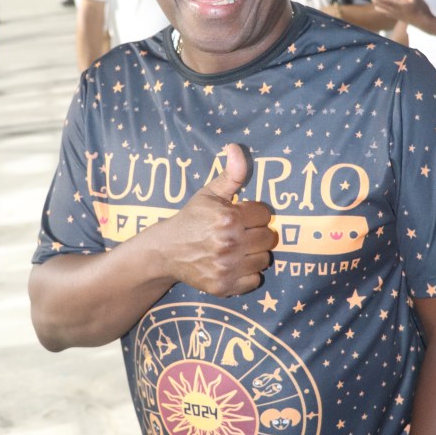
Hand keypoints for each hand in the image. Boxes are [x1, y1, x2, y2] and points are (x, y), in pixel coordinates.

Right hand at [167, 143, 276, 296]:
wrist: (166, 251)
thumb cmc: (191, 219)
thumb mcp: (209, 193)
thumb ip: (231, 173)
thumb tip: (236, 147)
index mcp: (228, 217)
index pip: (265, 214)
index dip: (254, 214)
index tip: (241, 216)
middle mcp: (229, 243)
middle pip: (269, 238)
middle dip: (257, 233)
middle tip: (240, 233)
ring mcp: (227, 267)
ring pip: (264, 260)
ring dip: (254, 254)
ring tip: (237, 249)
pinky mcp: (225, 286)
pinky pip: (255, 280)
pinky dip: (247, 275)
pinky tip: (233, 265)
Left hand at [364, 0, 433, 30]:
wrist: (424, 23)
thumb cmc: (421, 10)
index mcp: (396, 5)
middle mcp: (392, 10)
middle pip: (377, 4)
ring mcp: (393, 15)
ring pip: (379, 9)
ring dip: (375, 2)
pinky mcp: (395, 17)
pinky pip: (384, 11)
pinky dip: (380, 6)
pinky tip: (384, 2)